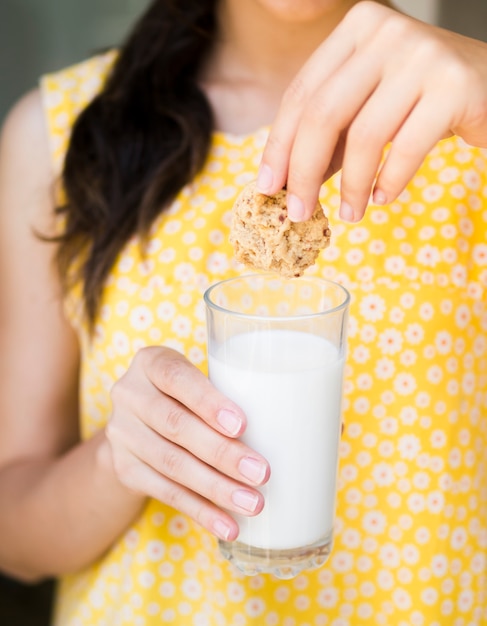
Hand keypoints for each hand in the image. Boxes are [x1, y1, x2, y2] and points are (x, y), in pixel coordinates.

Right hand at [106, 346, 269, 540]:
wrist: (136, 424)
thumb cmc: (187, 396)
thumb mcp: (197, 380)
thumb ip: (227, 391)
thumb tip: (293, 425)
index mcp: (151, 363)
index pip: (176, 377)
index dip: (208, 402)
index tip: (242, 425)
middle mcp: (129, 394)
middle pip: (176, 426)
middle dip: (222, 453)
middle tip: (262, 473)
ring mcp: (122, 434)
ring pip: (172, 465)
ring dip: (216, 488)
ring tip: (253, 503)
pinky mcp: (125, 469)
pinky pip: (165, 493)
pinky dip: (201, 511)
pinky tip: (227, 525)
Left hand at [257, 1, 486, 221]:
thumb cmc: (420, 100)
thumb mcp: (366, 108)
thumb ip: (330, 136)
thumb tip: (285, 183)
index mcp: (355, 30)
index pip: (301, 94)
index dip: (278, 146)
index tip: (267, 188)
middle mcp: (386, 32)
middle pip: (323, 114)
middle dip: (304, 173)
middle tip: (299, 213)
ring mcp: (422, 55)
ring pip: (365, 136)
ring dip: (351, 187)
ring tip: (350, 214)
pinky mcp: (455, 86)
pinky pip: (407, 148)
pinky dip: (390, 182)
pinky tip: (382, 199)